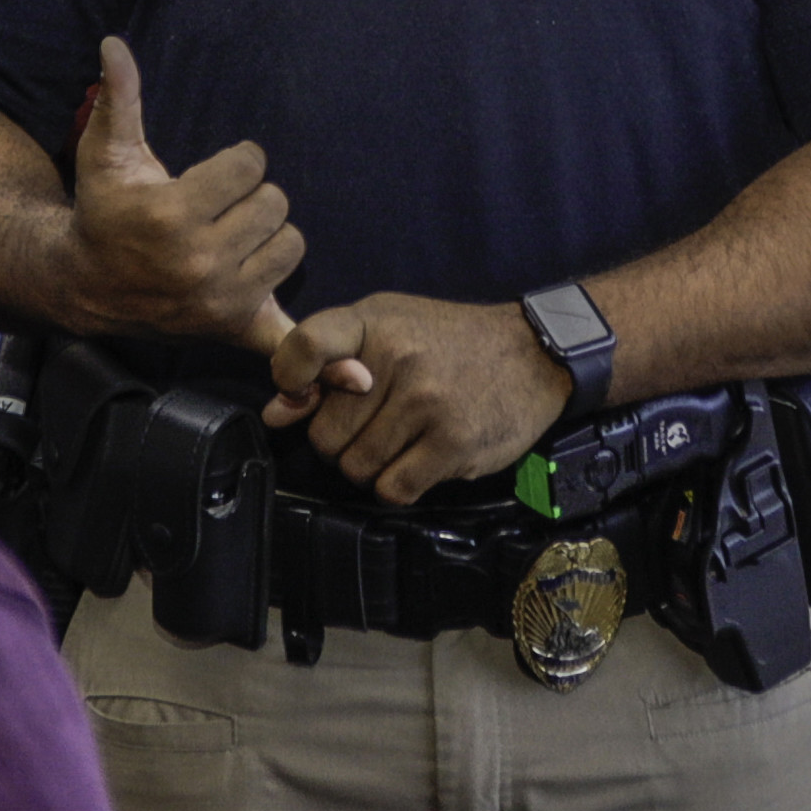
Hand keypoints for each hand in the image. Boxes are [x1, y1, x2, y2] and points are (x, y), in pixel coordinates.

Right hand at [65, 37, 301, 353]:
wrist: (87, 286)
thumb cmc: (105, 211)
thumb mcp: (108, 153)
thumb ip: (119, 97)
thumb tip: (113, 43)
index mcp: (173, 215)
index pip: (249, 166)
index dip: (236, 163)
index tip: (213, 175)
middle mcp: (200, 262)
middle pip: (276, 204)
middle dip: (252, 198)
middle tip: (220, 208)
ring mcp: (222, 300)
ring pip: (292, 246)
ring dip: (271, 236)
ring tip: (234, 237)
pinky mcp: (236, 328)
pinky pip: (287, 343)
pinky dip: (320, 363)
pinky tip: (355, 379)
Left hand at [273, 291, 569, 508]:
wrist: (533, 353)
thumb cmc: (447, 343)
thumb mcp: (388, 328)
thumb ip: (327, 364)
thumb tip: (276, 414)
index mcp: (375, 322)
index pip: (304, 346)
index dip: (290, 380)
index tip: (302, 395)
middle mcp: (397, 358)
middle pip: (325, 434)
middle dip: (342, 441)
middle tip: (376, 424)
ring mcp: (426, 402)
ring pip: (356, 467)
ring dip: (372, 467)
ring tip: (402, 440)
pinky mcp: (452, 442)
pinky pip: (393, 489)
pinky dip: (399, 485)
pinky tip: (420, 461)